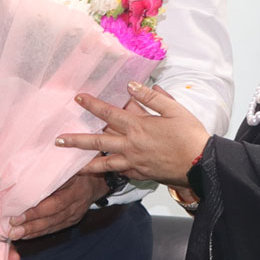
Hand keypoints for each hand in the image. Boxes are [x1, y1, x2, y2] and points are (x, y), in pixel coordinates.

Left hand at [8, 172, 107, 240]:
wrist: (98, 179)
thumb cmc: (79, 166)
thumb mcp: (69, 165)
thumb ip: (52, 171)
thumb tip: (26, 173)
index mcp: (75, 190)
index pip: (54, 204)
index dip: (35, 212)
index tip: (16, 216)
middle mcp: (76, 206)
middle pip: (52, 219)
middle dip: (31, 226)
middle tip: (12, 232)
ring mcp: (75, 215)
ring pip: (53, 226)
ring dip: (33, 232)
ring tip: (15, 236)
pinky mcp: (72, 220)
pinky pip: (55, 228)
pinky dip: (40, 233)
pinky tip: (27, 235)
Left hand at [56, 81, 208, 186]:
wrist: (202, 166)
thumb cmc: (191, 136)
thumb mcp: (174, 110)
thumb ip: (151, 97)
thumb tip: (131, 85)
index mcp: (139, 127)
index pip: (109, 113)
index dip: (91, 105)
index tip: (77, 98)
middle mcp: (132, 145)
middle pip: (98, 141)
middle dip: (76, 140)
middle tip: (57, 140)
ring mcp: (134, 162)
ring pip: (104, 162)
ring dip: (85, 162)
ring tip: (70, 164)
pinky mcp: (140, 174)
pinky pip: (119, 172)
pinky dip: (107, 171)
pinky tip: (100, 170)